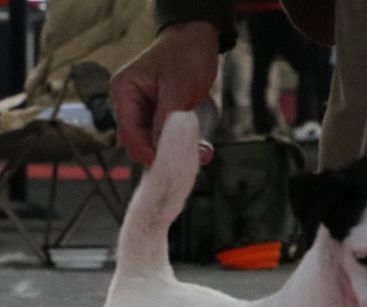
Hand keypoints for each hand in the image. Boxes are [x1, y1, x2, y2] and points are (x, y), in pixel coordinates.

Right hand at [110, 21, 219, 165]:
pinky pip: (167, 139)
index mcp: (125, 92)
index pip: (127, 132)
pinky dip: (183, 147)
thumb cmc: (184, 57)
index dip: (144, 151)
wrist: (197, 41)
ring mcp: (144, 112)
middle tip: (186, 162)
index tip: (165, 164)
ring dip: (175, 153)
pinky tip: (201, 150)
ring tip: (199, 154)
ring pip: (155, 144)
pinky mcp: (159, 118)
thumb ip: (166, 119)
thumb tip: (159, 150)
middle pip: (139, 142)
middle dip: (162, 154)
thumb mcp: (177, 88)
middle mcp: (130, 104)